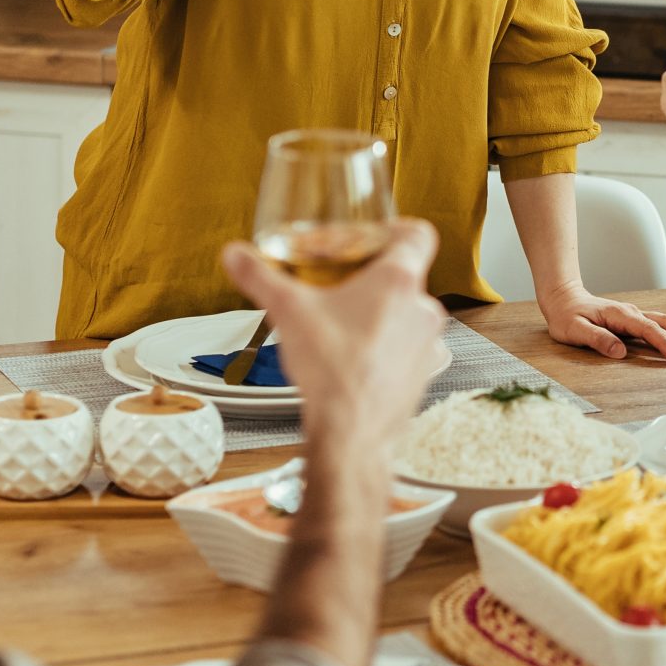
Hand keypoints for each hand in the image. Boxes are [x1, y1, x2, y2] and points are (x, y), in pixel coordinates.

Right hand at [221, 219, 443, 455]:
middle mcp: (424, 308)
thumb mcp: (287, 312)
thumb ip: (259, 277)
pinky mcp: (425, 375)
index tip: (374, 235)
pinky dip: (387, 347)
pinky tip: (355, 358)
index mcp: (398, 281)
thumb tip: (236, 255)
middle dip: (373, 278)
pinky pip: (408, 348)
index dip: (396, 228)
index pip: (417, 233)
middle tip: (342, 285)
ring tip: (344, 325)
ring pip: (408, 314)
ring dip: (381, 314)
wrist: (351, 436)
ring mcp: (429, 344)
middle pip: (406, 276)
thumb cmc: (331, 373)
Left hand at [539, 283, 665, 363]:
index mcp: (621, 316)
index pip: (650, 331)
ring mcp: (635, 314)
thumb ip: (597, 339)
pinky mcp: (634, 319)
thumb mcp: (575, 331)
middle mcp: (632, 313)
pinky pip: (661, 323)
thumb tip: (620, 352)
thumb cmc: (567, 317)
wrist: (563, 299)